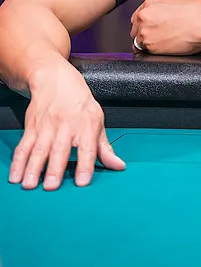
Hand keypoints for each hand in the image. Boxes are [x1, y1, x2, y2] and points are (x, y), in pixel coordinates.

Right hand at [9, 62, 124, 189]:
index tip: (83, 182)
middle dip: (55, 168)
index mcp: (87, 125)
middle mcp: (66, 126)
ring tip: (30, 184)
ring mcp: (47, 127)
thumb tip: (118, 165)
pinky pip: (24, 146)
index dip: (86, 164)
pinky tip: (15, 175)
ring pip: (39, 149)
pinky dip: (18, 162)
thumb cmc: (79, 103)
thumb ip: (105, 147)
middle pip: (60, 149)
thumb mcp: (97, 120)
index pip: (88, 147)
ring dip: (33, 168)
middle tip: (51, 186)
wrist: (56, 80)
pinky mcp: (32, 128)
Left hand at [130, 0, 200, 54]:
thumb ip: (158, 8)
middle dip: (144, 34)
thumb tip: (155, 17)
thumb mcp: (173, 1)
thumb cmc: (195, 12)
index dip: (144, 25)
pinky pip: (146, 52)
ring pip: (138, 42)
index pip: (137, 18)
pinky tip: (166, 47)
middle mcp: (144, 16)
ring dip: (148, 44)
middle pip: (135, 30)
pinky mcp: (150, 46)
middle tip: (159, 37)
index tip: (151, 29)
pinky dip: (154, 52)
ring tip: (164, 43)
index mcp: (149, 3)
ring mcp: (145, 32)